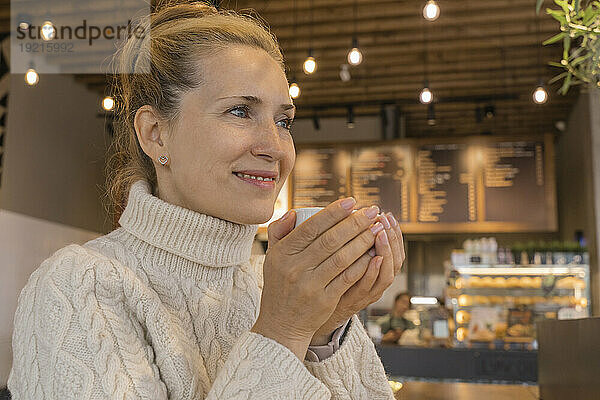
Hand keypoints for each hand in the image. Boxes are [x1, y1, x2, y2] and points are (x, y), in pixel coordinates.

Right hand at [251, 198, 381, 358]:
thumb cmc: (280, 286)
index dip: (333, 213)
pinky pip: (348, 278)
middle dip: (354, 223)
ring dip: (363, 241)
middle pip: (330, 240)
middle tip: (372, 211)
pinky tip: (376, 254)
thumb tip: (294, 212)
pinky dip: (363, 264)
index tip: (351, 201)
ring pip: (342, 257)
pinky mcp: (324, 300)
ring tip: (378, 229)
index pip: (311, 227)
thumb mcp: (272, 258)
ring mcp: (310, 285)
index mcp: (282, 253)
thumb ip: (279, 233)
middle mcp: (294, 268)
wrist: (280, 324)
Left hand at [311, 212, 405, 343]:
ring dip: (386, 251)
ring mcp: (368, 292)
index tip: (387, 214)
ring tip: (380, 232)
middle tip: (384, 219)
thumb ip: (346, 239)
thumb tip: (350, 209)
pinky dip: (373, 272)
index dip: (394, 232)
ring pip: (388, 274)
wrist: (312, 309)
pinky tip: (375, 258)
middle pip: (396, 259)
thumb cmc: (326, 277)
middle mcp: (376, 281)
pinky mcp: (356, 300)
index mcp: (375, 268)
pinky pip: (370, 287)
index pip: (395, 248)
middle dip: (392, 237)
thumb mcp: (340, 257)